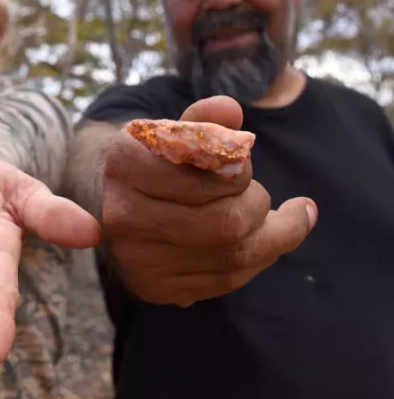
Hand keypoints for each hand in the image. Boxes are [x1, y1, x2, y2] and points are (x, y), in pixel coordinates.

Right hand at [101, 96, 316, 306]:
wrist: (111, 201)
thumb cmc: (154, 162)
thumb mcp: (171, 132)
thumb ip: (202, 120)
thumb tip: (228, 110)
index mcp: (125, 165)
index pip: (209, 175)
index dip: (242, 170)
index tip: (246, 161)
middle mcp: (124, 216)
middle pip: (225, 223)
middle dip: (259, 206)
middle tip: (261, 194)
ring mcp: (137, 259)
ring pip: (233, 258)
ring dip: (273, 237)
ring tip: (286, 218)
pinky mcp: (154, 288)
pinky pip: (225, 282)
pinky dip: (257, 260)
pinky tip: (264, 242)